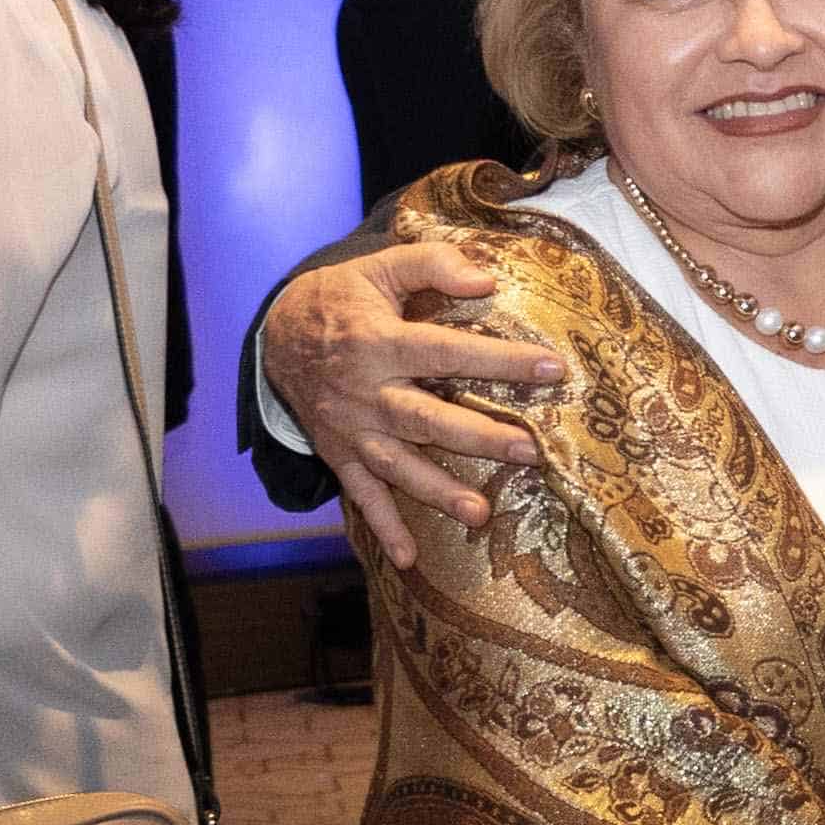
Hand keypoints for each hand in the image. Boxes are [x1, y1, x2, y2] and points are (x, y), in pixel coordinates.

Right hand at [258, 239, 563, 563]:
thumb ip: (430, 264)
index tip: (551, 369)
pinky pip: (361, 495)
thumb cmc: (341, 300)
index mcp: (377, 343)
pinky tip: (409, 560)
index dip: (499, 361)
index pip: (446, 352)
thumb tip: (485, 279)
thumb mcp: (377, 267)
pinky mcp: (340, 453)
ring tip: (480, 515)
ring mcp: (351, 429)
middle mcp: (364, 392)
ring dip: (438, 492)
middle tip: (530, 453)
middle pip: (427, 419)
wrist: (274, 335)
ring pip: (398, 465)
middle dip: (479, 437)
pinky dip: (383, 527)